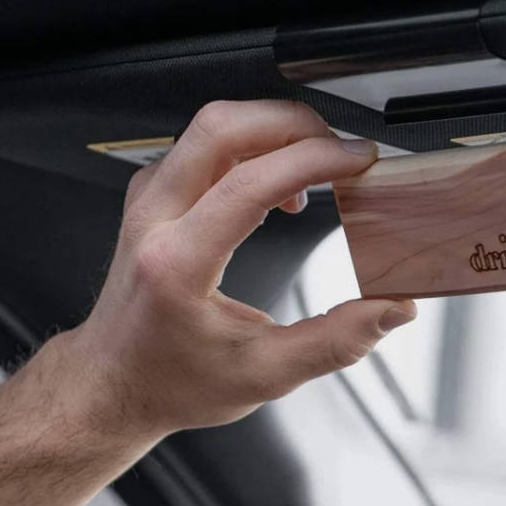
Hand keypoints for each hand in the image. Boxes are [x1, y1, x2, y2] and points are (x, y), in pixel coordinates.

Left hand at [64, 100, 416, 436]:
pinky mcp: (152, 193)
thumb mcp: (265, 374)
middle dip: (294, 124)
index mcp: (177, 265)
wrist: (114, 381)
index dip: (314, 160)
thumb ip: (337, 343)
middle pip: (222, 127)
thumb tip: (391, 310)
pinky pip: (204, 142)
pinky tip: (277, 182)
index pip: (248, 184)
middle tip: (339, 151)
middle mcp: (154, 220)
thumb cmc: (173, 381)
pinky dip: (252, 145)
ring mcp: (148, 200)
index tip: (357, 160)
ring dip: (274, 133)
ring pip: (212, 125)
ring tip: (313, 173)